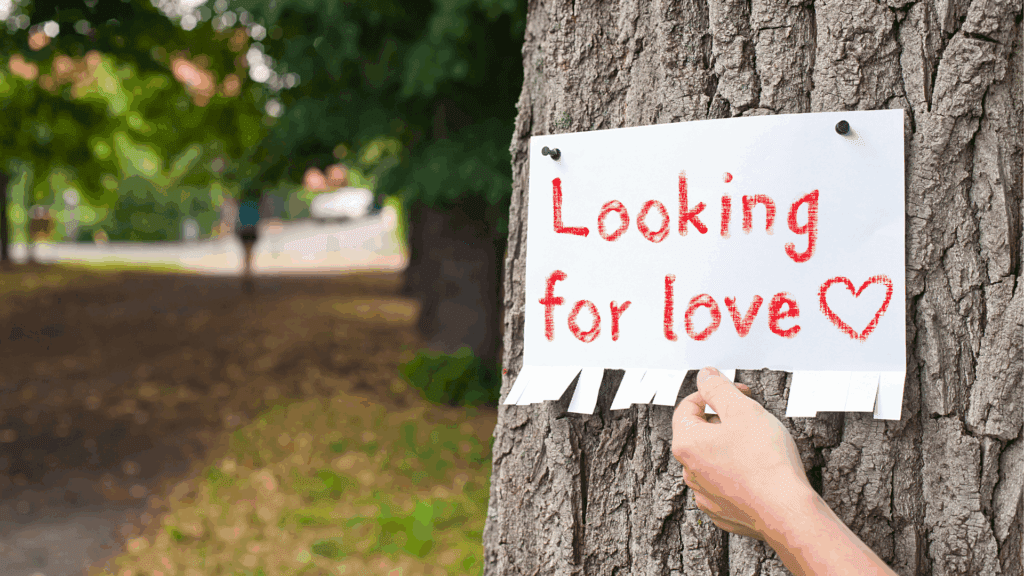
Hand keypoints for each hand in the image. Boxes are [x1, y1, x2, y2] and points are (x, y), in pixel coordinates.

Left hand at [671, 367, 813, 540]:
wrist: (787, 511)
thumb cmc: (767, 461)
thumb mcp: (743, 410)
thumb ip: (719, 388)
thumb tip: (705, 375)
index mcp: (687, 443)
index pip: (688, 407)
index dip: (713, 393)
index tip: (736, 391)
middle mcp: (689, 471)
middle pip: (700, 433)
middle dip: (724, 420)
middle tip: (752, 418)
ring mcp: (704, 494)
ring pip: (712, 459)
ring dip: (730, 447)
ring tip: (758, 446)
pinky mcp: (721, 511)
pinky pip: (724, 484)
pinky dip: (737, 473)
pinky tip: (758, 471)